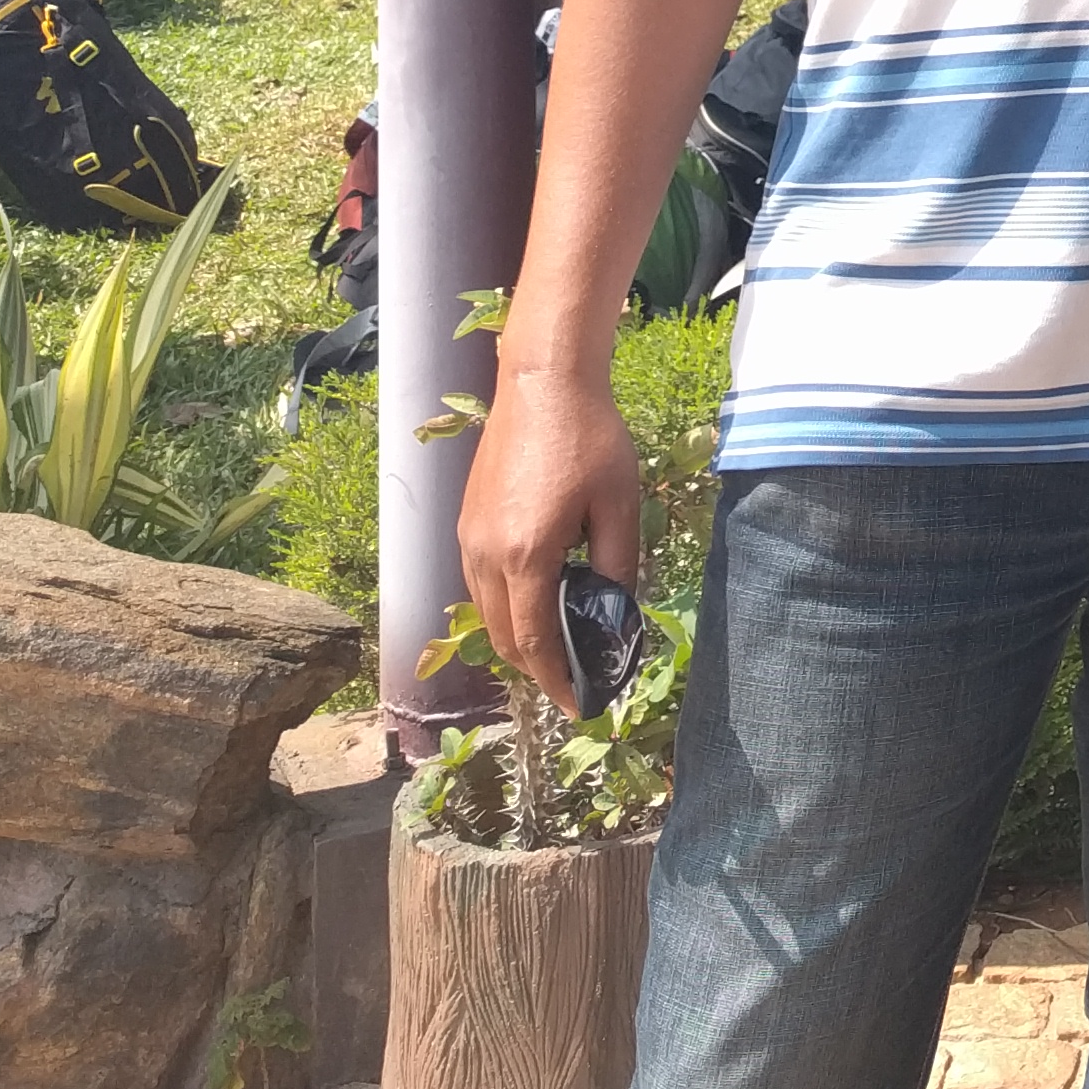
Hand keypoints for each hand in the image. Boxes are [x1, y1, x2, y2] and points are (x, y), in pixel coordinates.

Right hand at [457, 354, 643, 715]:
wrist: (543, 384)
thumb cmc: (591, 440)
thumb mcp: (620, 505)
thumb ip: (618, 567)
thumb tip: (617, 614)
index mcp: (525, 557)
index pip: (534, 642)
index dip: (556, 680)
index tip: (579, 704)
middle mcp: (484, 555)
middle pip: (503, 636)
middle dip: (536, 666)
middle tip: (574, 677)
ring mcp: (469, 539)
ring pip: (486, 611)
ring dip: (518, 636)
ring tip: (560, 642)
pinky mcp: (467, 523)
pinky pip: (480, 583)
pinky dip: (506, 605)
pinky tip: (539, 596)